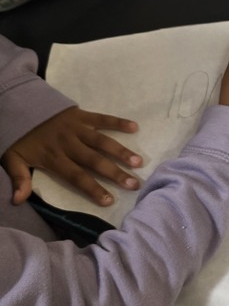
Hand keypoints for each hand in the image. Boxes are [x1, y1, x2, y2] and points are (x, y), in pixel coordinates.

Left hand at [2, 108, 142, 206]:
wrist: (17, 104)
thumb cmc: (20, 137)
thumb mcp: (12, 159)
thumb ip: (18, 179)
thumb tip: (17, 200)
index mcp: (53, 157)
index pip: (76, 176)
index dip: (93, 188)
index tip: (109, 200)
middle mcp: (68, 143)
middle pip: (94, 161)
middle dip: (115, 173)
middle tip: (133, 184)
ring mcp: (76, 128)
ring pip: (101, 141)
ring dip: (121, 151)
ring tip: (138, 162)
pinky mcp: (81, 114)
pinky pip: (102, 118)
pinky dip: (118, 122)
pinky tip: (135, 127)